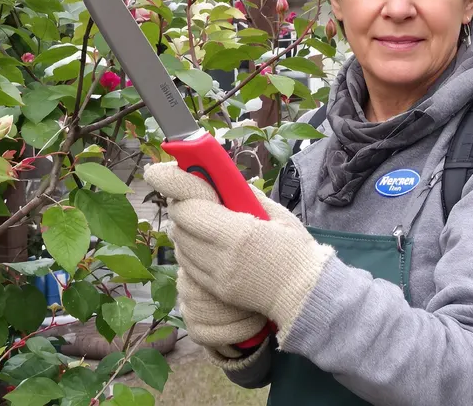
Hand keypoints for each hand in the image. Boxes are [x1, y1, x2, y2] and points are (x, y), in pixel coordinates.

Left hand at [143, 162, 333, 339]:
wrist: (304, 294)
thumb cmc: (296, 250)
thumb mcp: (278, 216)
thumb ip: (249, 197)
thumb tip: (226, 181)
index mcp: (239, 233)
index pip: (189, 210)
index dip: (177, 193)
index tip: (169, 178)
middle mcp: (221, 256)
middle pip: (180, 228)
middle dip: (181, 209)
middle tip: (190, 199)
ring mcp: (217, 277)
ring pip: (180, 248)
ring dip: (184, 231)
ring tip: (198, 222)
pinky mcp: (216, 290)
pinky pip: (189, 266)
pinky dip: (190, 251)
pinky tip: (204, 244)